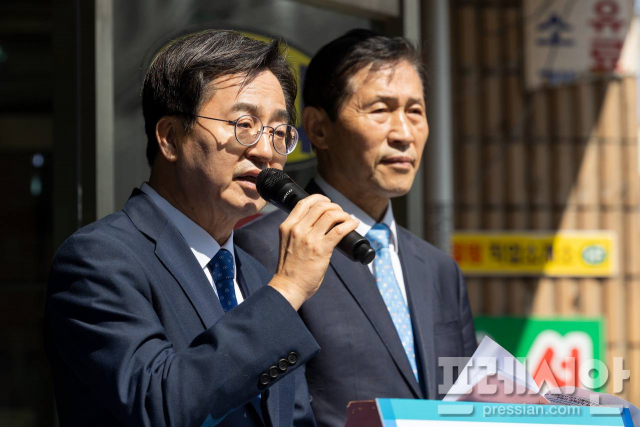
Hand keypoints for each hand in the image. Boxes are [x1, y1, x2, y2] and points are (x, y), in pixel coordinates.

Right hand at [268, 194, 358, 309]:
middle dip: (334, 206)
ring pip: (331, 215)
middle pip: (320, 206)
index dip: (318, 198)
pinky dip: (350, 224)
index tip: (327, 202)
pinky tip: (354, 224)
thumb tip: (317, 224)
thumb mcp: (288, 242)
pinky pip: (340, 230)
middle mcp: (297, 229)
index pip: (303, 203)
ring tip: (347, 219)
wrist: (288, 286)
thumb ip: (297, 232)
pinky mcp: (321, 249)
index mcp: (287, 226)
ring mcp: (309, 239)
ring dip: (343, 214)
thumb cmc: (289, 268)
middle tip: (340, 213)